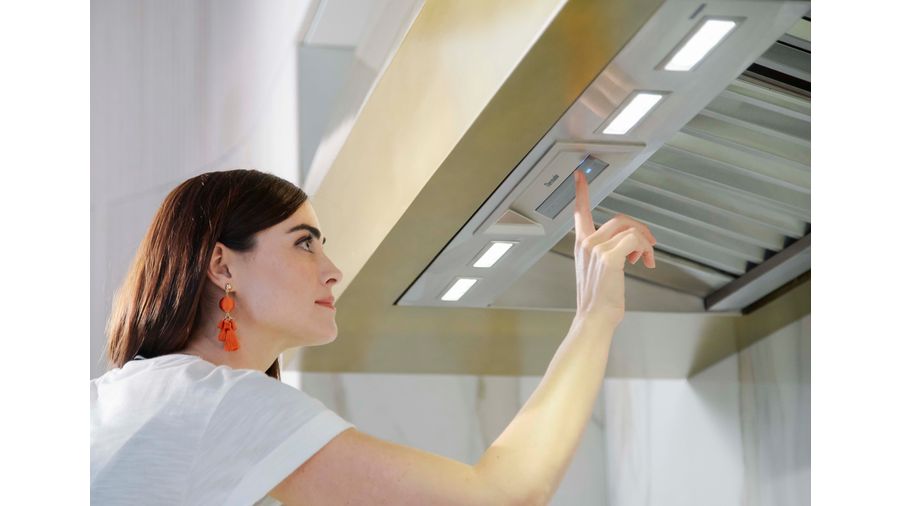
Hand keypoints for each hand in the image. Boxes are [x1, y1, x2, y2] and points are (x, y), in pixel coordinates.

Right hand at [572, 169, 656, 324]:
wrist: (594, 318)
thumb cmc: (597, 300)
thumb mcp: (597, 270)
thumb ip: (608, 252)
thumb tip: (632, 247)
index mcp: (582, 245)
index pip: (579, 213)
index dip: (580, 192)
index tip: (580, 176)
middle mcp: (587, 244)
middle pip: (619, 219)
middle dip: (640, 229)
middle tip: (648, 245)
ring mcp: (597, 250)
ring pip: (630, 229)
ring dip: (645, 241)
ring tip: (645, 257)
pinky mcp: (609, 258)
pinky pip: (635, 240)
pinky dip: (645, 249)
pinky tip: (645, 261)